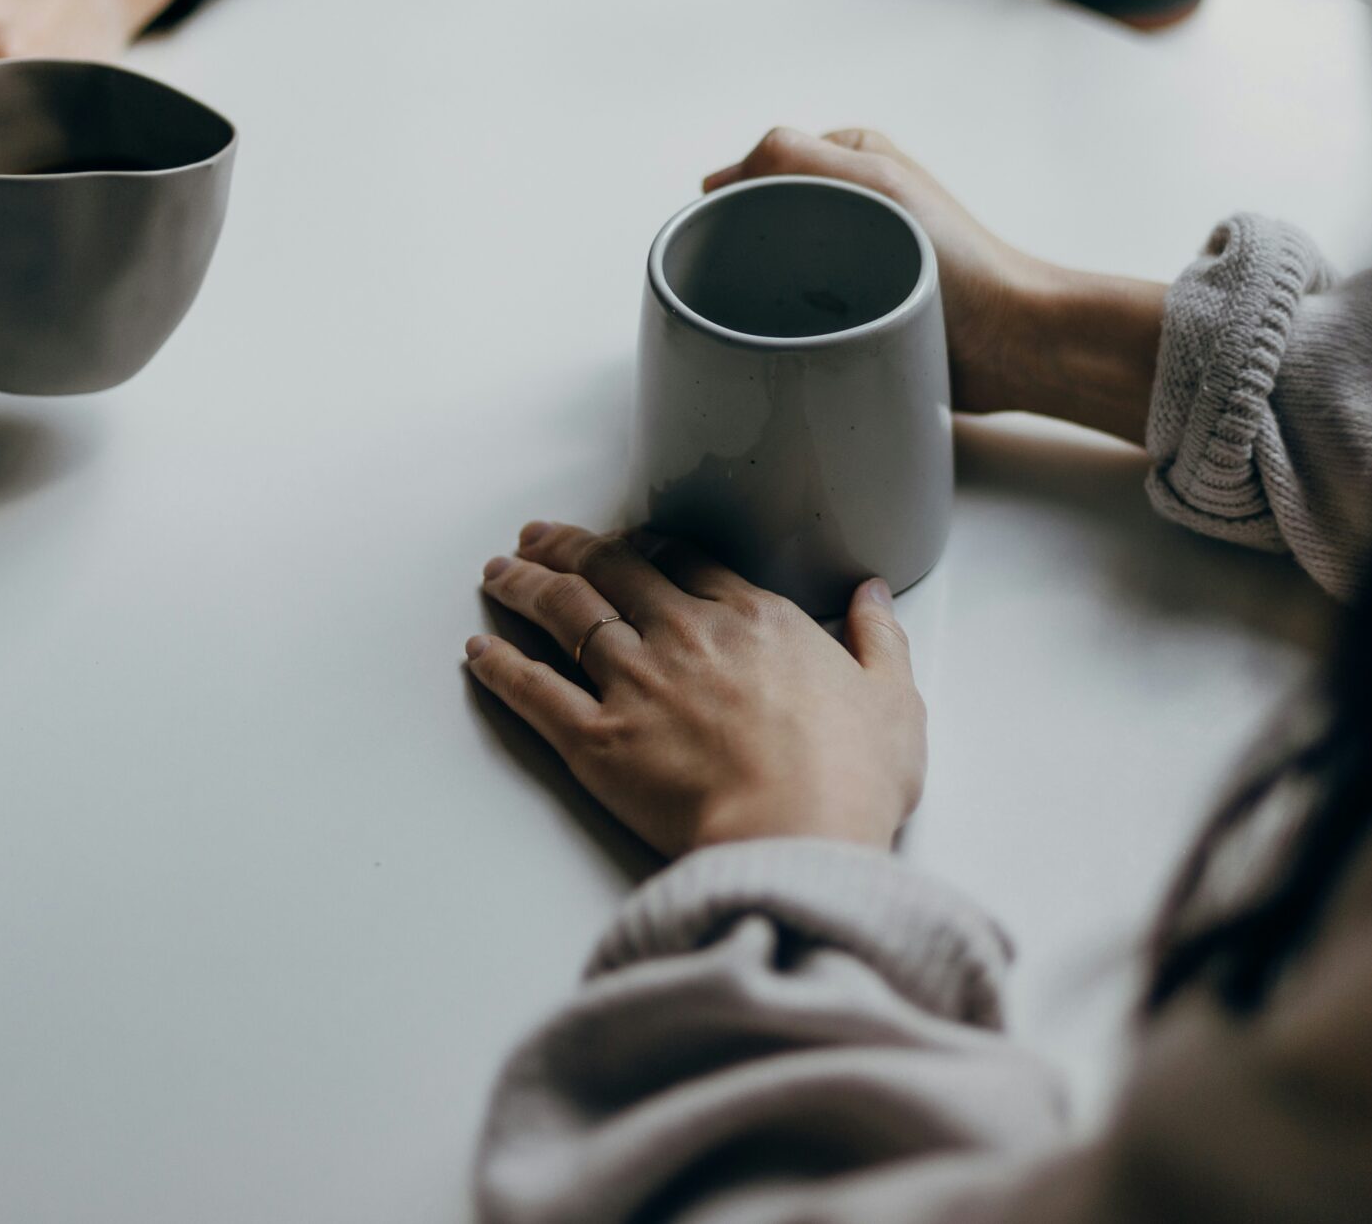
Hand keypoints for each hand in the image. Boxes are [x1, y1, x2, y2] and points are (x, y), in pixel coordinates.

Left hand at [465, 521, 925, 857]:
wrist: (797, 837)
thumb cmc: (851, 778)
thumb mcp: (893, 700)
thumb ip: (879, 639)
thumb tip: (873, 595)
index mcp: (755, 620)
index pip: (685, 561)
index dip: (646, 545)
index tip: (625, 540)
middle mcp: (686, 635)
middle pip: (612, 571)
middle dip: (569, 547)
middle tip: (538, 535)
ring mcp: (635, 683)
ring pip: (565, 614)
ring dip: (525, 586)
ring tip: (499, 570)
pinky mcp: (596, 740)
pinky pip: (534, 691)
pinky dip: (501, 666)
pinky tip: (478, 650)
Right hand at [705, 128, 1165, 442]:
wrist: (1012, 343)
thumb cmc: (959, 261)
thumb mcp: (877, 184)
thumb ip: (796, 157)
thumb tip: (718, 180)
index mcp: (852, 160)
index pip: (760, 168)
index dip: (734, 201)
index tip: (723, 240)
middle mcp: (851, 204)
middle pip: (762, 221)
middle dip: (744, 251)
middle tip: (741, 286)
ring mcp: (853, 259)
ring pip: (775, 270)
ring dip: (764, 294)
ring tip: (766, 317)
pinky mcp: (858, 311)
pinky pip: (800, 314)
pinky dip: (786, 325)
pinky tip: (784, 341)